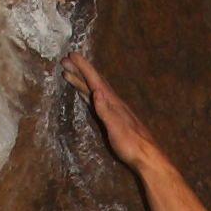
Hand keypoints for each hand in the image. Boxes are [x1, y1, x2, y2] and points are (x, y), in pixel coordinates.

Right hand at [65, 53, 162, 173]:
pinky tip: (85, 93)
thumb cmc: (131, 144)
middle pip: (93, 82)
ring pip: (93, 90)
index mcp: (111, 102)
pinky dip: (87, 93)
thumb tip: (96, 91)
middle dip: (79, 70)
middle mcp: (112, 102)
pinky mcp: (112, 118)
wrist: (146, 156)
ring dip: (81, 81)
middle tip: (64, 60)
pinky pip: (96, 101)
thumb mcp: (116, 128)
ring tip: (68, 73)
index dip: (83, 67)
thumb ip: (105, 111)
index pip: (95, 80)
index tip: (71, 54)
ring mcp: (112, 110)